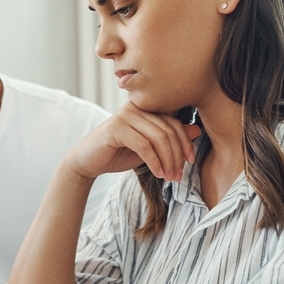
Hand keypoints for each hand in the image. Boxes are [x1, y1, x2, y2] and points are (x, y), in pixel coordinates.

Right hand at [64, 102, 201, 181]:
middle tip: (178, 175)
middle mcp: (136, 107)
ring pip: (158, 138)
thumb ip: (169, 139)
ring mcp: (125, 115)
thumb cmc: (118, 153)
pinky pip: (144, 145)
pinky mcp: (116, 128)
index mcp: (145, 108)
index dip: (185, 142)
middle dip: (176, 155)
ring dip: (167, 161)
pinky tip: (158, 174)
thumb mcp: (149, 148)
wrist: (87, 162)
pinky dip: (154, 161)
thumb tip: (196, 131)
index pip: (174, 122)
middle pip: (168, 130)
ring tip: (169, 177)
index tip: (189, 161)